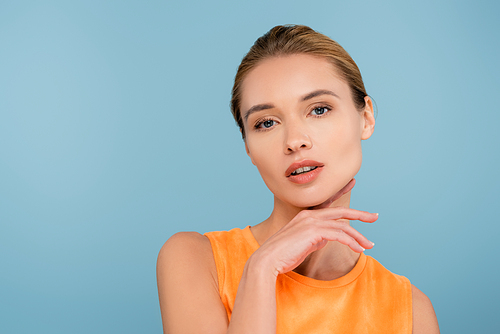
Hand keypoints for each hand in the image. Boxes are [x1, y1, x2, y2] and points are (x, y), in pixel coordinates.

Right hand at [252, 179, 376, 276]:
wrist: (268, 260)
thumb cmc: (283, 254)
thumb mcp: (303, 244)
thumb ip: (315, 239)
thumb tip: (326, 240)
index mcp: (305, 216)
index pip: (328, 202)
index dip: (341, 191)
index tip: (352, 183)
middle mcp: (309, 215)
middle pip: (340, 211)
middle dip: (360, 214)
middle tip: (375, 216)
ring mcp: (311, 222)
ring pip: (343, 225)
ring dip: (359, 236)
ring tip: (369, 245)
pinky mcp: (313, 232)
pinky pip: (339, 235)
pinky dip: (351, 242)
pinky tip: (358, 249)